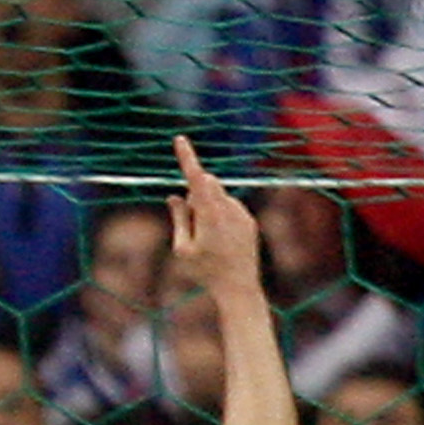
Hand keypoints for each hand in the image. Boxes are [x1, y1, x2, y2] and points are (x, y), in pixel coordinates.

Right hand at [165, 135, 262, 307]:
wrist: (238, 286)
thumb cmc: (205, 270)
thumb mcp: (182, 248)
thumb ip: (179, 218)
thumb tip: (174, 196)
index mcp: (208, 214)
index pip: (195, 178)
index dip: (187, 158)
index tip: (180, 139)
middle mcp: (228, 209)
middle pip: (207, 185)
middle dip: (195, 193)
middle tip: (189, 225)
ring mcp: (241, 213)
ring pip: (219, 197)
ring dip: (207, 207)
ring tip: (208, 240)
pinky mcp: (249, 221)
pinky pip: (230, 208)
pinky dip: (220, 217)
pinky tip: (221, 242)